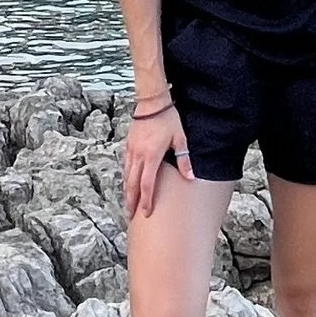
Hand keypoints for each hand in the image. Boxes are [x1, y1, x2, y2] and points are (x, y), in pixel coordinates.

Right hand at [124, 102, 192, 220]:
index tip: (146, 212)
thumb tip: (190, 177)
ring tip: (127, 203)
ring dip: (126, 191)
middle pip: (132, 184)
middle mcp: (138, 155)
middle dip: (131, 201)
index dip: (146, 200)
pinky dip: (125, 177)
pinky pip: (125, 165)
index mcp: (151, 156)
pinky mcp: (128, 145)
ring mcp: (131, 150)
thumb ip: (184, 159)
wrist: (151, 101)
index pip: (147, 184)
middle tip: (130, 215)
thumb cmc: (167, 118)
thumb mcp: (180, 138)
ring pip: (126, 176)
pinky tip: (127, 183)